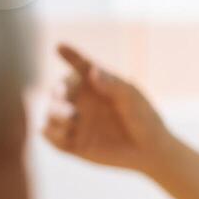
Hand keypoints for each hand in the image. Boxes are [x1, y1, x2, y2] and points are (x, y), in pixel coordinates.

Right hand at [41, 43, 170, 170]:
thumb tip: (93, 71)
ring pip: (51, 113)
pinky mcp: (69, 142)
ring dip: (56, 114)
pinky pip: (50, 135)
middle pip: (58, 91)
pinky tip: (68, 135)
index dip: (70, 56)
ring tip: (73, 117)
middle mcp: (80, 99)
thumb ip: (113, 85)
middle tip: (68, 98)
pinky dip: (53, 134)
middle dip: (59, 93)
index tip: (60, 47)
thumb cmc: (144, 119)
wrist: (149, 151)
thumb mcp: (132, 100)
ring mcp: (73, 121)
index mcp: (95, 83)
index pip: (79, 66)